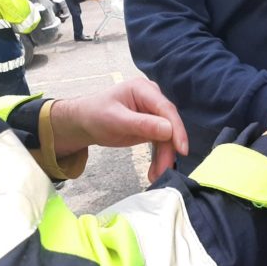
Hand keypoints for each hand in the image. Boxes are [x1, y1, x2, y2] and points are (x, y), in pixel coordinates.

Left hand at [50, 78, 188, 181]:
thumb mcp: (115, 120)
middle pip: (169, 125)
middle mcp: (152, 99)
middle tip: (165, 170)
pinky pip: (161, 143)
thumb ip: (142, 124)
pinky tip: (155, 171)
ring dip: (164, 157)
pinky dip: (159, 157)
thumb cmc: (95, 115)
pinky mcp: (153, 126)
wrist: (84, 122)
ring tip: (156, 176)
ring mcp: (154, 113)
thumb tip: (169, 130)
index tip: (182, 150)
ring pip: (167, 138)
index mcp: (143, 89)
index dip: (177, 129)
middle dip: (168, 149)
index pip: (166, 109)